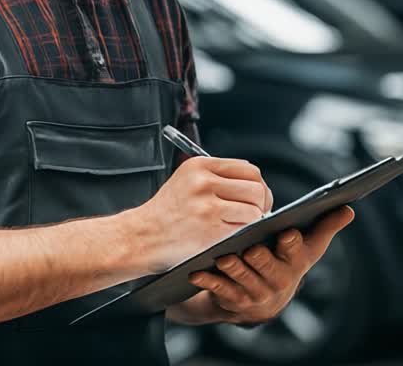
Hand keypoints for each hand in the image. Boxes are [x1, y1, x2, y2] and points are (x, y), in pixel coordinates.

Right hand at [134, 157, 273, 272]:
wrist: (141, 237)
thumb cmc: (167, 212)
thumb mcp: (187, 180)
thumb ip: (218, 176)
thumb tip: (256, 183)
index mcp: (200, 166)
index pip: (248, 169)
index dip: (258, 185)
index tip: (256, 197)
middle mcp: (203, 182)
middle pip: (256, 188)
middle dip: (260, 203)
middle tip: (254, 214)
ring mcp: (207, 206)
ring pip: (254, 209)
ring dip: (252, 221)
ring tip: (239, 225)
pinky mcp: (210, 230)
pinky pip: (244, 228)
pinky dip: (244, 233)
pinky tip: (232, 235)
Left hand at [186, 206, 354, 324]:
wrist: (261, 300)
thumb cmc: (285, 260)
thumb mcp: (308, 246)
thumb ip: (326, 226)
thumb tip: (349, 209)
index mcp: (295, 262)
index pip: (296, 251)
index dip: (292, 244)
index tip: (287, 234)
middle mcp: (277, 280)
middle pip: (267, 267)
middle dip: (259, 258)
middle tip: (249, 247)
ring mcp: (255, 293)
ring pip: (244, 280)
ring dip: (234, 270)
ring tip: (223, 256)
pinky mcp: (233, 301)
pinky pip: (220, 291)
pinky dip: (209, 282)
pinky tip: (199, 271)